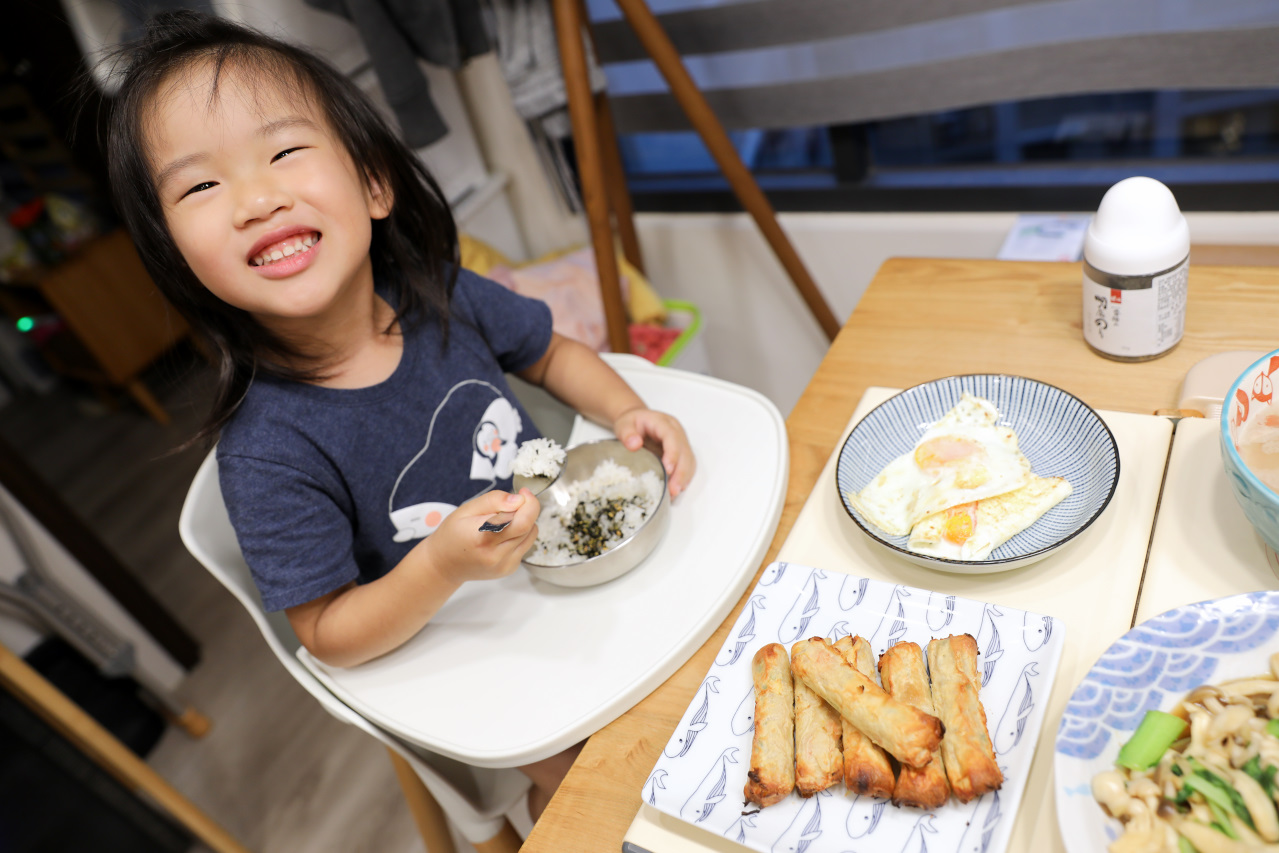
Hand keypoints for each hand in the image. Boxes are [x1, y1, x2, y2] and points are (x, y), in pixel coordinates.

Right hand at [420, 488, 539, 584]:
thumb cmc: (452, 534)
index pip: (521, 521)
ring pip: (531, 536)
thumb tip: (519, 500)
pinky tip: (503, 535)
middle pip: (529, 527)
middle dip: (527, 510)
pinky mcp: (509, 569)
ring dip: (524, 523)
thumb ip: (494, 501)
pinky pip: (525, 546)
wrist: (444, 565)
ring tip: (505, 521)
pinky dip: (520, 536)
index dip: (528, 503)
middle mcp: (496, 555)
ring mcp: (504, 565)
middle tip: (514, 504)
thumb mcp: (466, 509)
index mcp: (483, 538)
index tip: (522, 493)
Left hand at [613, 408, 696, 496]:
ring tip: (674, 494)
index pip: (673, 437)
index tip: (668, 470)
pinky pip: (687, 466)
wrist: (637, 421)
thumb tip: (634, 444)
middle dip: (681, 472)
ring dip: (684, 477)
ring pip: (689, 460)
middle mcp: (677, 432)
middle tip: (673, 490)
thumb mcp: (624, 424)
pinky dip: (683, 478)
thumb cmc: (632, 423)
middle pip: (685, 451)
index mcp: (664, 423)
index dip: (673, 454)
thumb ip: (627, 433)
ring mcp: (681, 442)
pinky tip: (676, 490)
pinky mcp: (681, 452)